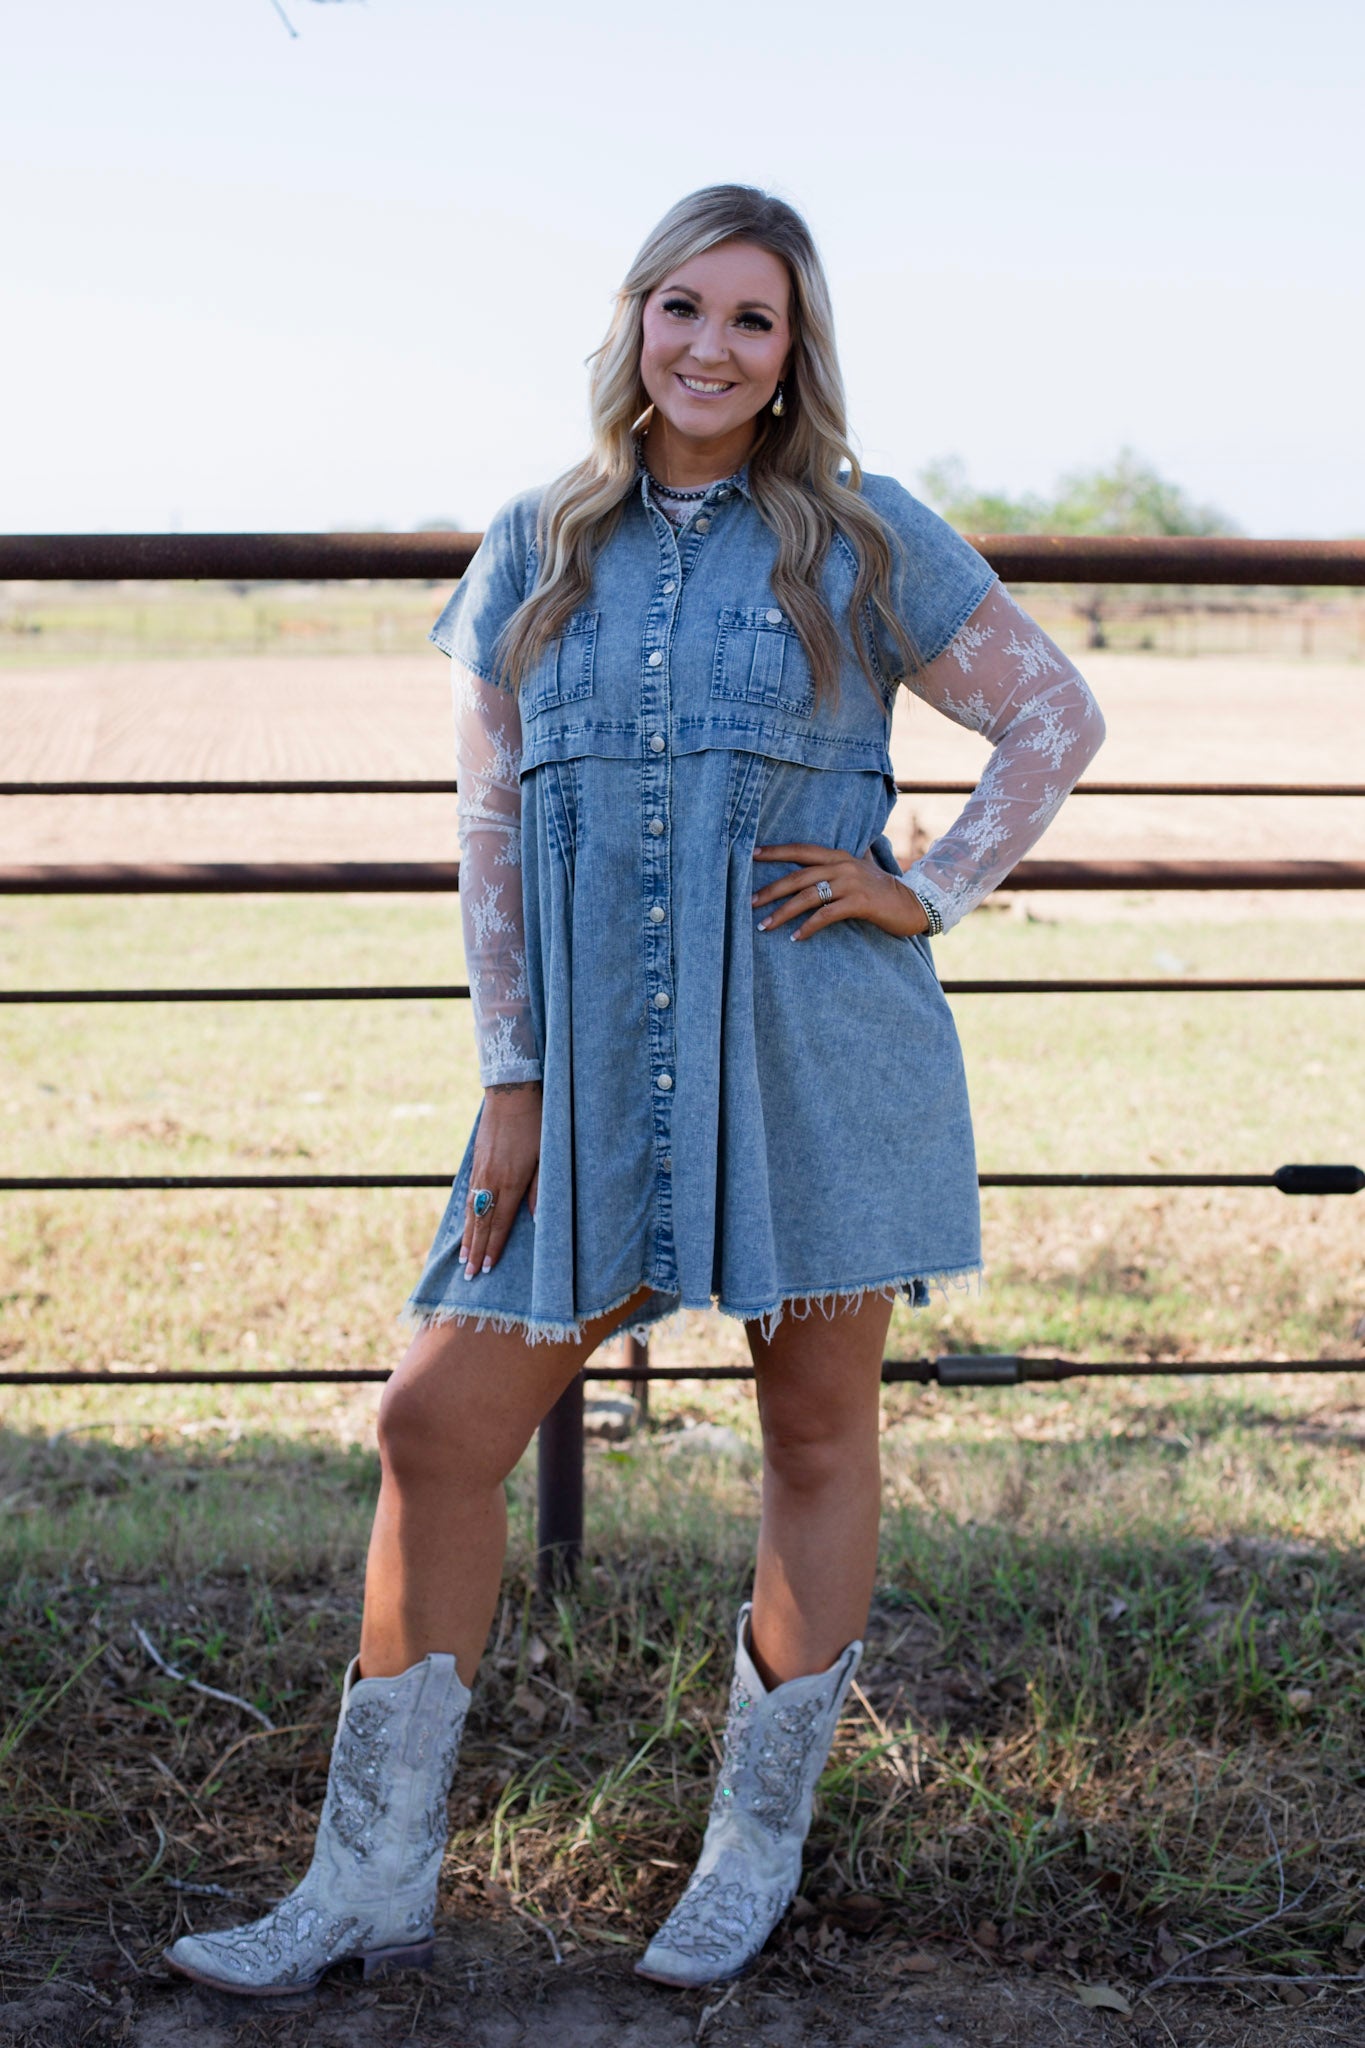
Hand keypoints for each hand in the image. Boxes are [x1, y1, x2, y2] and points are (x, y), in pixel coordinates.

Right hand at [460, 1081, 541, 1278]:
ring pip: (471, 1211)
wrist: (511, 1094)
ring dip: (467, 1236)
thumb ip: (540, 1190)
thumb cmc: (536, 1125)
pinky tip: (465, 1223)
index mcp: (511, 1183)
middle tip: (469, 1275)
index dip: (493, 1247)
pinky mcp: (476, 1161)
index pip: (499, 1224)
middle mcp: (492, 1181)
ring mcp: (481, 1171)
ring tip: (463, 1257)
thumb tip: (536, 1219)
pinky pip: (469, 1194)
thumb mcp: (546, 1157)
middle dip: (475, 1251)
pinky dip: (466, 1214)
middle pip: (481, 1223)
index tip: (487, 1268)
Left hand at [751, 842, 929, 942]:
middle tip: (749, 902)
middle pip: (798, 876)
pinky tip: (796, 937)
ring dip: (783, 912)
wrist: (914, 903)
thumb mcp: (861, 869)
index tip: (752, 854)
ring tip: (765, 926)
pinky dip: (808, 927)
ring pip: (808, 896)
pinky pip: (826, 915)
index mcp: (839, 856)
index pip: (801, 850)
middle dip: (771, 890)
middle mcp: (842, 866)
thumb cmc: (882, 889)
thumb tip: (822, 860)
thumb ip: (841, 863)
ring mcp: (851, 883)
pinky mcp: (859, 903)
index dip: (776, 851)